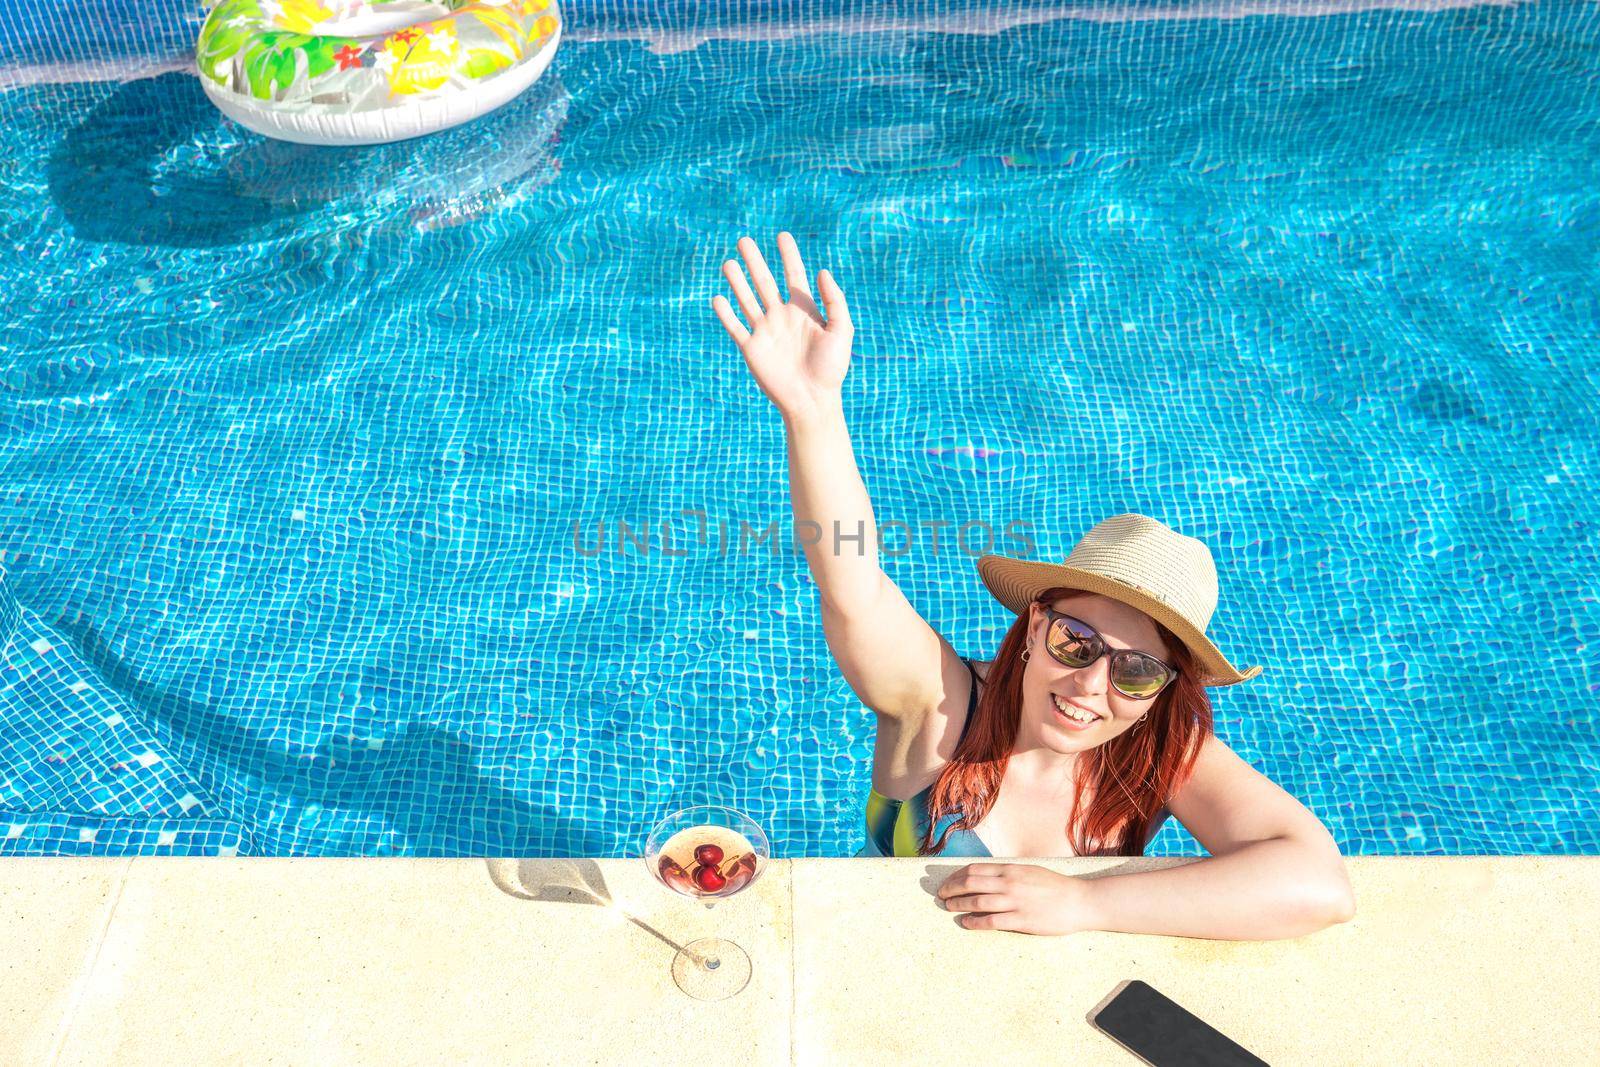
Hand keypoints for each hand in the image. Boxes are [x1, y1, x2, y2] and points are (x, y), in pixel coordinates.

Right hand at [711, 232, 853, 423]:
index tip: (782, 235)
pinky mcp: (752, 348)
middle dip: (755, 261)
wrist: (813, 400)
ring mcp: (765, 332)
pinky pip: (736, 327)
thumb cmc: (831, 368)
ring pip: (747, 300)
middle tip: (744, 240)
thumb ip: (835, 301)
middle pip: (765, 282)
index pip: (794, 275)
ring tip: (728, 263)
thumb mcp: (841, 331)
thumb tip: (822, 271)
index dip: (788, 255)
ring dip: (737, 282)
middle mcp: (781, 317)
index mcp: (803, 311)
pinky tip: (718, 298)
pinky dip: (726, 313)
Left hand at [936, 863, 1100, 935]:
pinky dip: (974, 922)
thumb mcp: (1029, 871)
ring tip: (949, 907)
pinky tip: (965, 923)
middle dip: (952, 888)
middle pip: (970, 883)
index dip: (957, 875)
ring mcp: (1015, 902)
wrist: (1079, 901)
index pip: (974, 869)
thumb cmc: (1055, 886)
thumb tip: (986, 876)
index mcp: (1011, 869)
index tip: (948, 881)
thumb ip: (1008, 873)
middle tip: (941, 894)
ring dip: (958, 904)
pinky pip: (991, 921)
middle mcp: (1010, 883)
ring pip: (977, 901)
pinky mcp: (1021, 920)